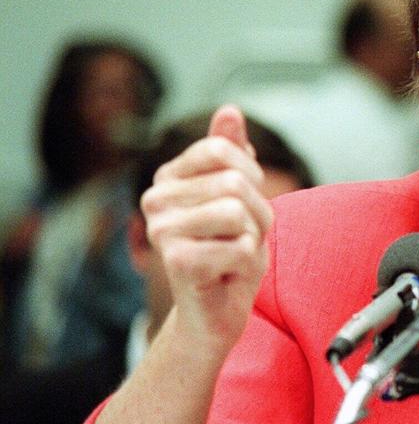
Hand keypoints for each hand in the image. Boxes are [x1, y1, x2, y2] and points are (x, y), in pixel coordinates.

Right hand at [141, 105, 272, 351]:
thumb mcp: (239, 196)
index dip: (252, 178)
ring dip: (253, 238)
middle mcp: (155, 199)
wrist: (217, 312)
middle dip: (258, 214)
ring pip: (238, 212)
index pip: (223, 150)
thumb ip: (232, 153)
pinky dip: (247, 263)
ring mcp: (162, 230)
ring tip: (234, 253)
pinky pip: (239, 247)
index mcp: (168, 177)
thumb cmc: (230, 252)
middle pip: (236, 183)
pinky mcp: (176, 261)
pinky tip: (226, 275)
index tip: (244, 205)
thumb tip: (229, 110)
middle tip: (241, 239)